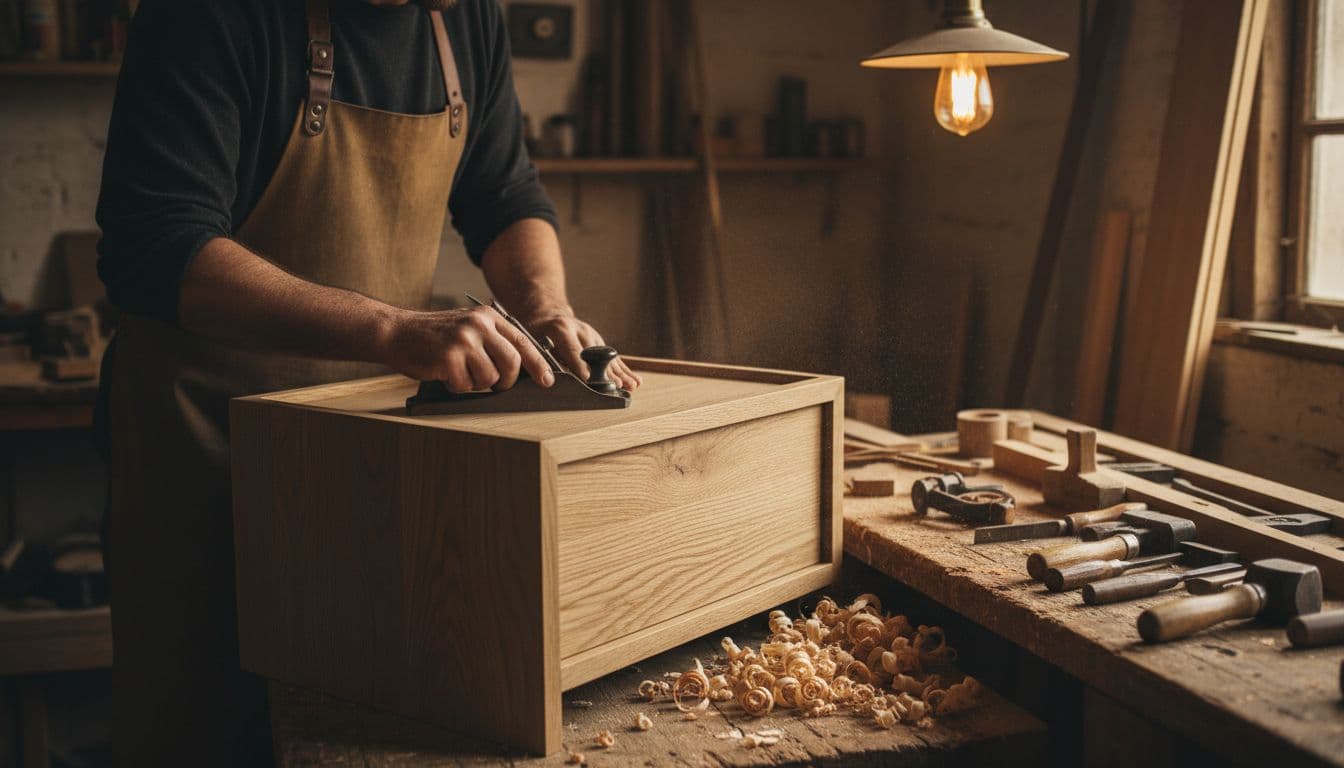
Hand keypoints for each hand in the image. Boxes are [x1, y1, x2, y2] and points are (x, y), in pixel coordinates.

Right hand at [380, 306, 554, 392]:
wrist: (397, 332)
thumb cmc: (434, 336)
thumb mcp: (468, 328)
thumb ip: (493, 341)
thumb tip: (522, 368)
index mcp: (488, 317)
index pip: (523, 343)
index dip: (538, 365)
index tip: (547, 381)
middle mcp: (479, 325)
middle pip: (512, 363)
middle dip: (506, 381)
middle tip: (495, 385)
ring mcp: (464, 340)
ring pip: (489, 377)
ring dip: (475, 383)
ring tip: (459, 371)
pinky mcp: (449, 357)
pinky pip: (466, 384)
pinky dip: (456, 386)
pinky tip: (444, 373)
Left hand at [521, 307, 641, 390]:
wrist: (547, 314)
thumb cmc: (536, 332)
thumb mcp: (533, 341)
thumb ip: (542, 359)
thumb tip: (550, 381)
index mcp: (561, 329)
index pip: (573, 351)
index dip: (581, 367)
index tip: (589, 381)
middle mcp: (581, 330)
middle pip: (597, 355)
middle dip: (607, 373)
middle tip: (617, 387)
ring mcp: (593, 335)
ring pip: (609, 358)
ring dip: (621, 374)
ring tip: (630, 387)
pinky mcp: (601, 342)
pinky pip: (614, 358)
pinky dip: (624, 371)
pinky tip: (635, 381)